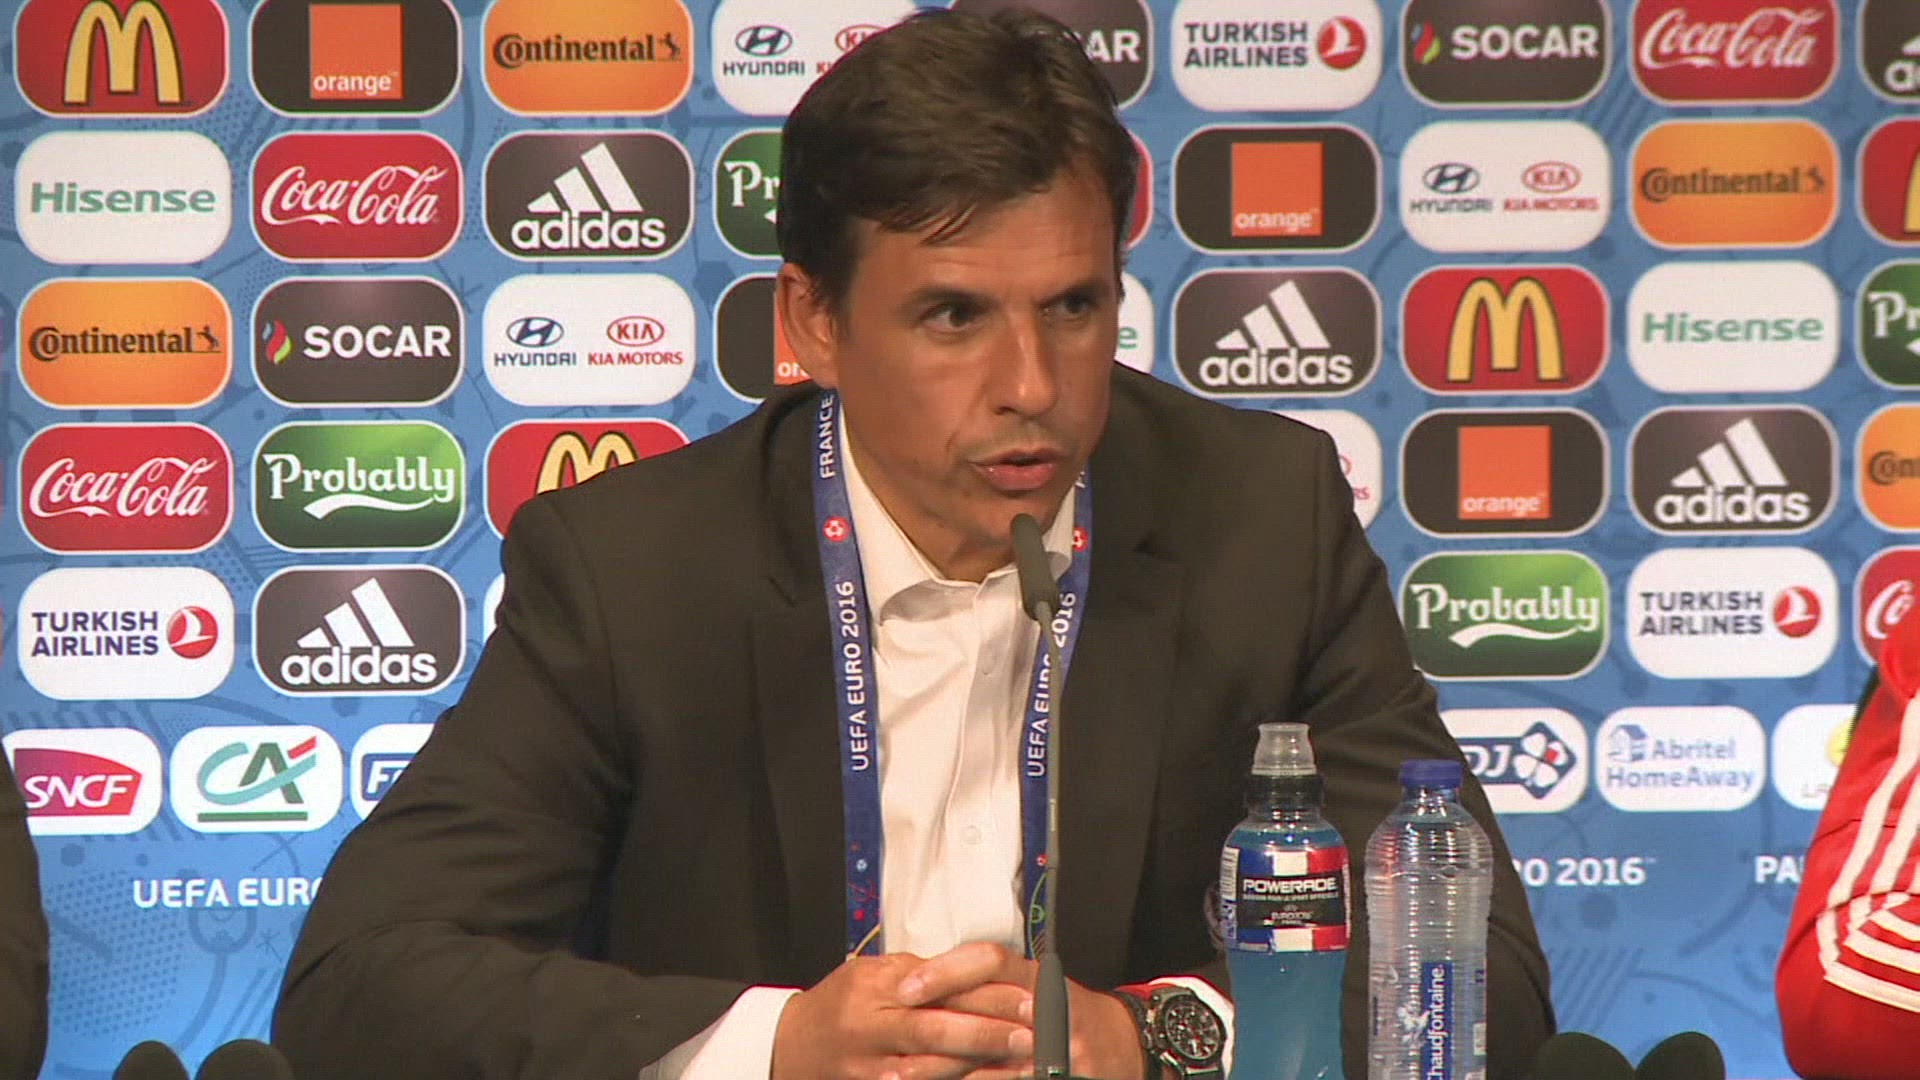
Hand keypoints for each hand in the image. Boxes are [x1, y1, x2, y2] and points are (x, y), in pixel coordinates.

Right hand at [771, 944, 1033, 1079]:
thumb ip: (921, 974)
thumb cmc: (841, 1004)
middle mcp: (868, 1026)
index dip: (984, 992)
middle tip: (1031, 1034)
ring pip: (929, 1069)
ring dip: (978, 1068)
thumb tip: (980, 972)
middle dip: (987, 1033)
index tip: (1026, 995)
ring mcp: (868, 1066)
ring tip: (1020, 1065)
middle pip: (935, 1029)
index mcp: (874, 986)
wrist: (792, 1046)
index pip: (938, 985)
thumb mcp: (873, 974)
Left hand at [899, 944, 1145, 1079]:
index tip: (908, 986)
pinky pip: (1007, 1079)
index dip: (947, 971)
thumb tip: (928, 983)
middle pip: (985, 1006)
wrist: (1124, 1045)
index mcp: (1038, 977)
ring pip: (989, 1052)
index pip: (990, 961)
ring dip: (942, 1065)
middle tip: (896, 1032)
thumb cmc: (1070, 1014)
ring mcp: (1056, 1045)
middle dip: (935, 1021)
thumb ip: (993, 987)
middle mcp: (1048, 1007)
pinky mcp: (1056, 1075)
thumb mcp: (1037, 988)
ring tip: (902, 1071)